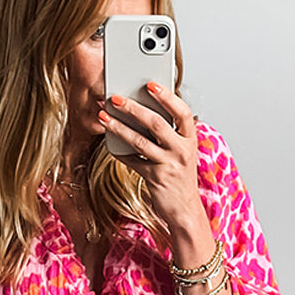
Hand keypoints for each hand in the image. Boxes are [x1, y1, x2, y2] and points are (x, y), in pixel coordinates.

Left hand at [98, 83, 201, 230]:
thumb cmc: (180, 178)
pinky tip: (109, 144)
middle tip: (115, 98)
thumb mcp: (181, 153)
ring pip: (140, 141)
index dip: (167, 96)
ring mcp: (169, 165)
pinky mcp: (155, 179)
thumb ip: (168, 134)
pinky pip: (133, 161)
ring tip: (104, 117)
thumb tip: (141, 112)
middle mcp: (182, 150)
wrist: (185, 211)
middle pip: (156, 123)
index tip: (151, 84)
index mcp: (190, 139)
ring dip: (119, 127)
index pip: (182, 111)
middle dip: (133, 108)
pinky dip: (120, 152)